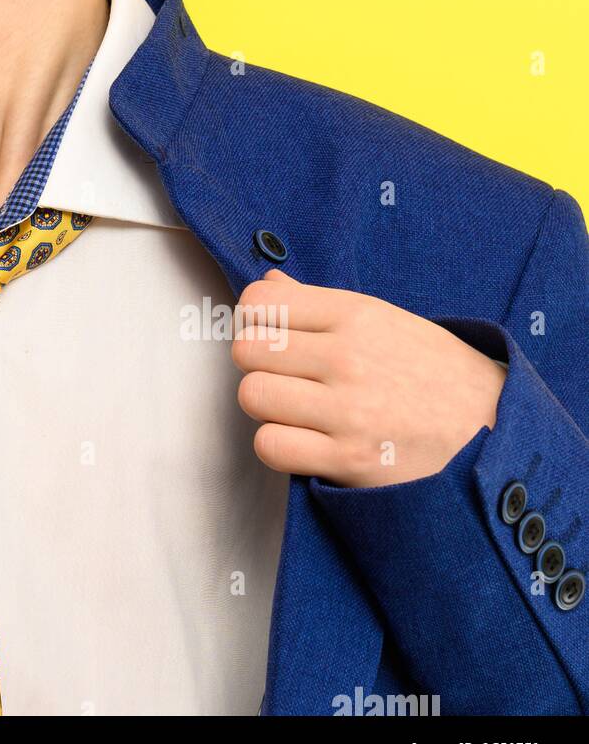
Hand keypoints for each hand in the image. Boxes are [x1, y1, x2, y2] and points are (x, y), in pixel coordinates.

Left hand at [231, 268, 506, 487]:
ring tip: (296, 409)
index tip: (272, 333)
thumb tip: (267, 283)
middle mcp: (346, 358)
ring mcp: (347, 411)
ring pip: (252, 397)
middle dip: (258, 363)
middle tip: (285, 374)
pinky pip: (271, 445)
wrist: (497, 431)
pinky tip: (303, 440)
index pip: (259, 301)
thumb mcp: (385, 320)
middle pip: (246, 350)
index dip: (255, 318)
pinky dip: (278, 445)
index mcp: (355, 314)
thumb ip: (319, 304)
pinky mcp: (349, 460)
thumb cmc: (434, 370)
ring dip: (267, 406)